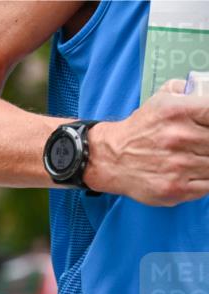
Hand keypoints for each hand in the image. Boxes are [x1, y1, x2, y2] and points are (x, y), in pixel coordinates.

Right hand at [86, 80, 208, 205]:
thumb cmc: (137, 131)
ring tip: (195, 157)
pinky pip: (208, 185)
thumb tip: (205, 89)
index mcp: (178, 111)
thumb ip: (187, 91)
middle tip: (200, 143)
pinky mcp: (176, 188)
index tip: (208, 125)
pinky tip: (194, 172)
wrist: (109, 159)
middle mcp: (179, 137)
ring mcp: (178, 165)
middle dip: (208, 142)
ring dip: (206, 161)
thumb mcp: (159, 100)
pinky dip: (205, 179)